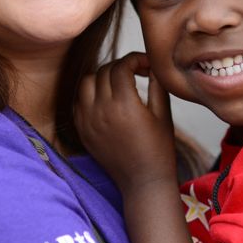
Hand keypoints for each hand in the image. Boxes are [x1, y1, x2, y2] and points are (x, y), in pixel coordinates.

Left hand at [76, 52, 177, 192]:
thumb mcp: (164, 115)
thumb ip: (158, 85)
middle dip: (122, 65)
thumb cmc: (159, 149)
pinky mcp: (83, 131)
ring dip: (103, 76)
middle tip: (137, 72)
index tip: (148, 65)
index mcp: (125, 105)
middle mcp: (102, 111)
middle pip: (104, 70)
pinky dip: (90, 94)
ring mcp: (88, 121)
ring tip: (119, 83)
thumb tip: (155, 64)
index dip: (137, 59)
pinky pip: (79, 101)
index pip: (122, 66)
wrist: (143, 182)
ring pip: (87, 82)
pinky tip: (106, 99)